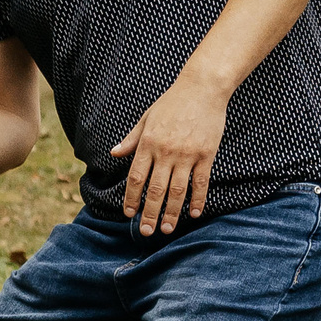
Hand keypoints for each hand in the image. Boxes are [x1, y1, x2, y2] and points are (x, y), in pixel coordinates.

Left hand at [111, 73, 229, 234]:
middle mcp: (166, 152)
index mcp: (148, 143)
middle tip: (146, 232)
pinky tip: (194, 213)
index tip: (129, 213)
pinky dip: (198, 199)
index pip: (136, 177)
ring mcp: (187, 154)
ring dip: (171, 212)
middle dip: (149, 213)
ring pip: (177, 190)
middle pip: (155, 189)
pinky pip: (201, 182)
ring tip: (166, 229)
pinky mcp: (206, 154)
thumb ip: (131, 139)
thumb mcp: (146, 118)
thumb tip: (114, 153)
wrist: (202, 88)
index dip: (132, 198)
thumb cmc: (172, 102)